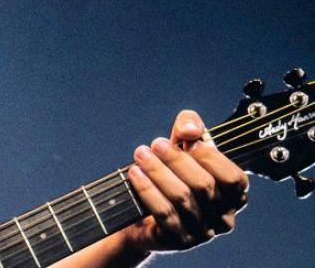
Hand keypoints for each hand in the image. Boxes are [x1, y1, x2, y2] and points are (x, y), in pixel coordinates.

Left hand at [119, 109, 248, 254]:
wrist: (143, 211)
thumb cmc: (172, 173)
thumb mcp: (183, 146)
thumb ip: (191, 128)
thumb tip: (190, 128)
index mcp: (235, 196)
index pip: (233, 178)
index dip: (209, 156)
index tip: (184, 137)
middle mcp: (224, 217)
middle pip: (203, 186)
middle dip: (177, 160)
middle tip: (155, 144)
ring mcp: (203, 233)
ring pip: (182, 199)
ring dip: (158, 172)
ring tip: (140, 154)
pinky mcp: (180, 241)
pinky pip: (164, 214)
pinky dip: (148, 190)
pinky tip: (134, 173)